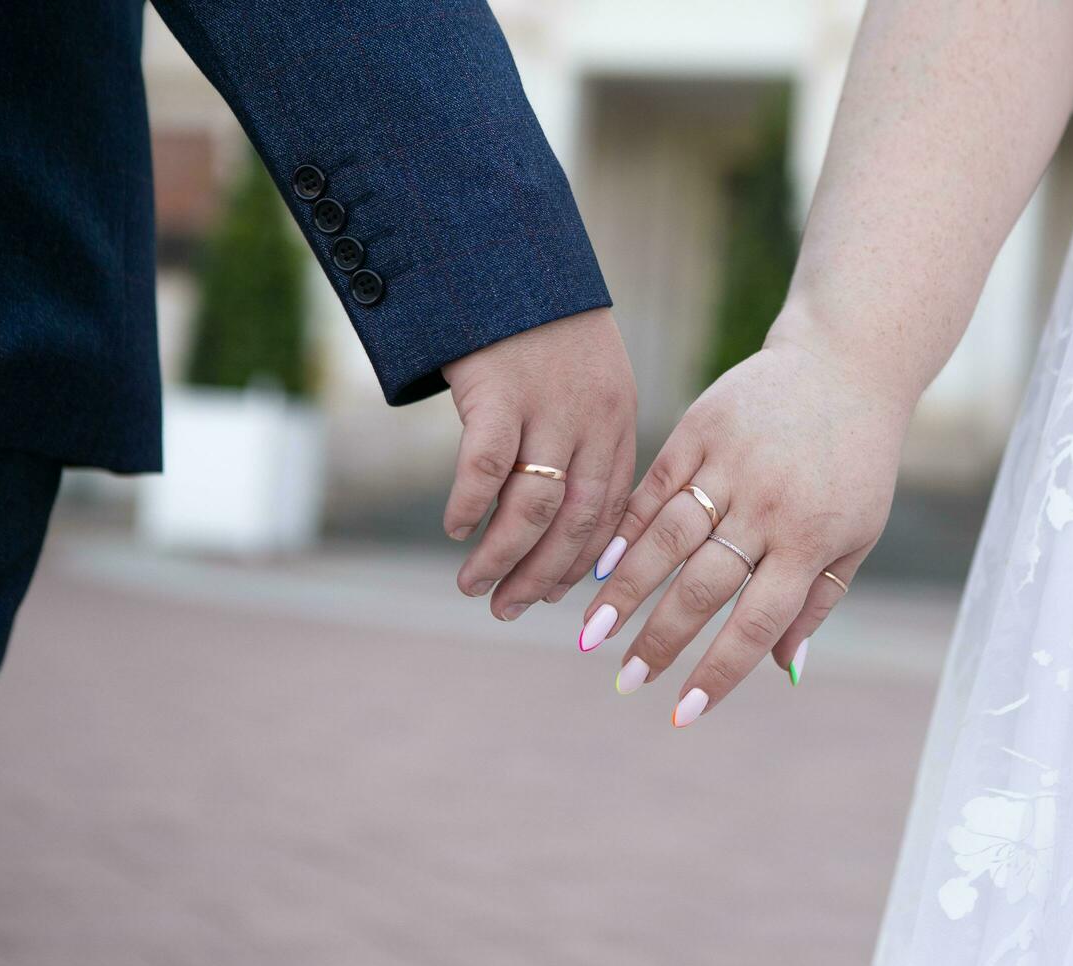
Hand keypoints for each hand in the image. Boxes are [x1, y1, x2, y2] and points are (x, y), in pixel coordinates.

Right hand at [441, 307, 635, 619]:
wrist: (508, 249)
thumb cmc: (541, 325)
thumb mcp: (587, 379)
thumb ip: (583, 438)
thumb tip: (558, 515)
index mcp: (617, 422)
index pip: (609, 513)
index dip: (580, 563)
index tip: (550, 596)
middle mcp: (591, 420)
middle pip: (577, 521)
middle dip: (543, 576)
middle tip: (508, 610)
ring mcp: (547, 406)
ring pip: (534, 507)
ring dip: (502, 557)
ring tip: (474, 586)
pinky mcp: (499, 391)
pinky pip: (487, 468)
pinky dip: (470, 507)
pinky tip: (455, 530)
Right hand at [579, 331, 910, 725]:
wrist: (846, 362)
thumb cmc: (856, 462)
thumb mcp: (857, 533)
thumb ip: (819, 601)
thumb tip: (784, 670)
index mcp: (810, 540)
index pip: (757, 622)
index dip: (719, 671)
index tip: (683, 712)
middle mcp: (767, 506)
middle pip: (703, 586)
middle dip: (660, 641)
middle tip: (626, 681)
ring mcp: (730, 465)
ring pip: (666, 538)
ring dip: (624, 592)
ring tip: (591, 636)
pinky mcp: (701, 428)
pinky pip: (654, 486)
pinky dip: (624, 528)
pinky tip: (599, 566)